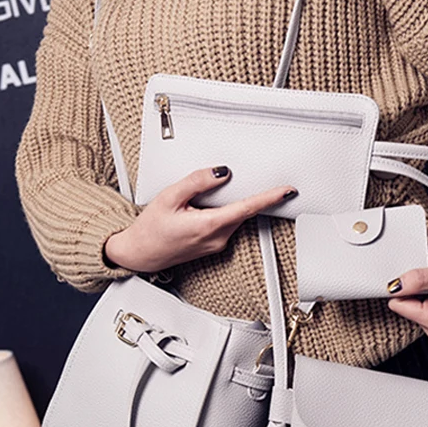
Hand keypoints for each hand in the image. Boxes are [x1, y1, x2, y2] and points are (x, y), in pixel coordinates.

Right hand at [104, 166, 296, 272]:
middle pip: (241, 210)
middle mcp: (217, 239)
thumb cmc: (151, 229)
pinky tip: (200, 211)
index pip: (247, 208)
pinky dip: (221, 213)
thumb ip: (197, 182)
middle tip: (224, 184)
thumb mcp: (170, 196)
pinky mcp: (214, 246)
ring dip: (226, 204)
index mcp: (208, 226)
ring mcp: (217, 245)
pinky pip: (226, 224)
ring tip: (197, 202)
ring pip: (234, 217)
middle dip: (240, 194)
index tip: (287, 191)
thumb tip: (223, 172)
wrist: (141, 253)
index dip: (269, 198)